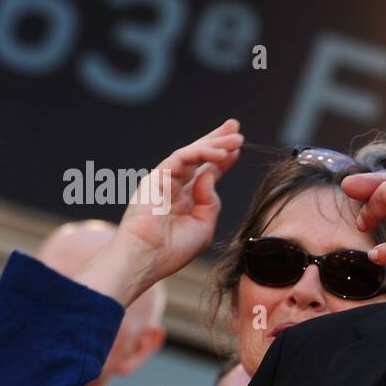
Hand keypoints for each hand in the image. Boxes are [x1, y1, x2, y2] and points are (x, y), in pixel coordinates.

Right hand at [80, 121, 242, 305]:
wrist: (148, 258)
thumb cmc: (172, 249)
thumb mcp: (203, 226)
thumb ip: (210, 201)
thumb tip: (210, 175)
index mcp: (185, 199)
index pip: (205, 173)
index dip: (222, 160)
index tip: (237, 149)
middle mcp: (175, 186)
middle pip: (198, 157)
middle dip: (217, 140)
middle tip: (236, 128)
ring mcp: (164, 180)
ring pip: (191, 154)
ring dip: (214, 144)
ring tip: (236, 140)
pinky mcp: (156, 177)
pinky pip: (181, 158)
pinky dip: (201, 153)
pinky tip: (220, 153)